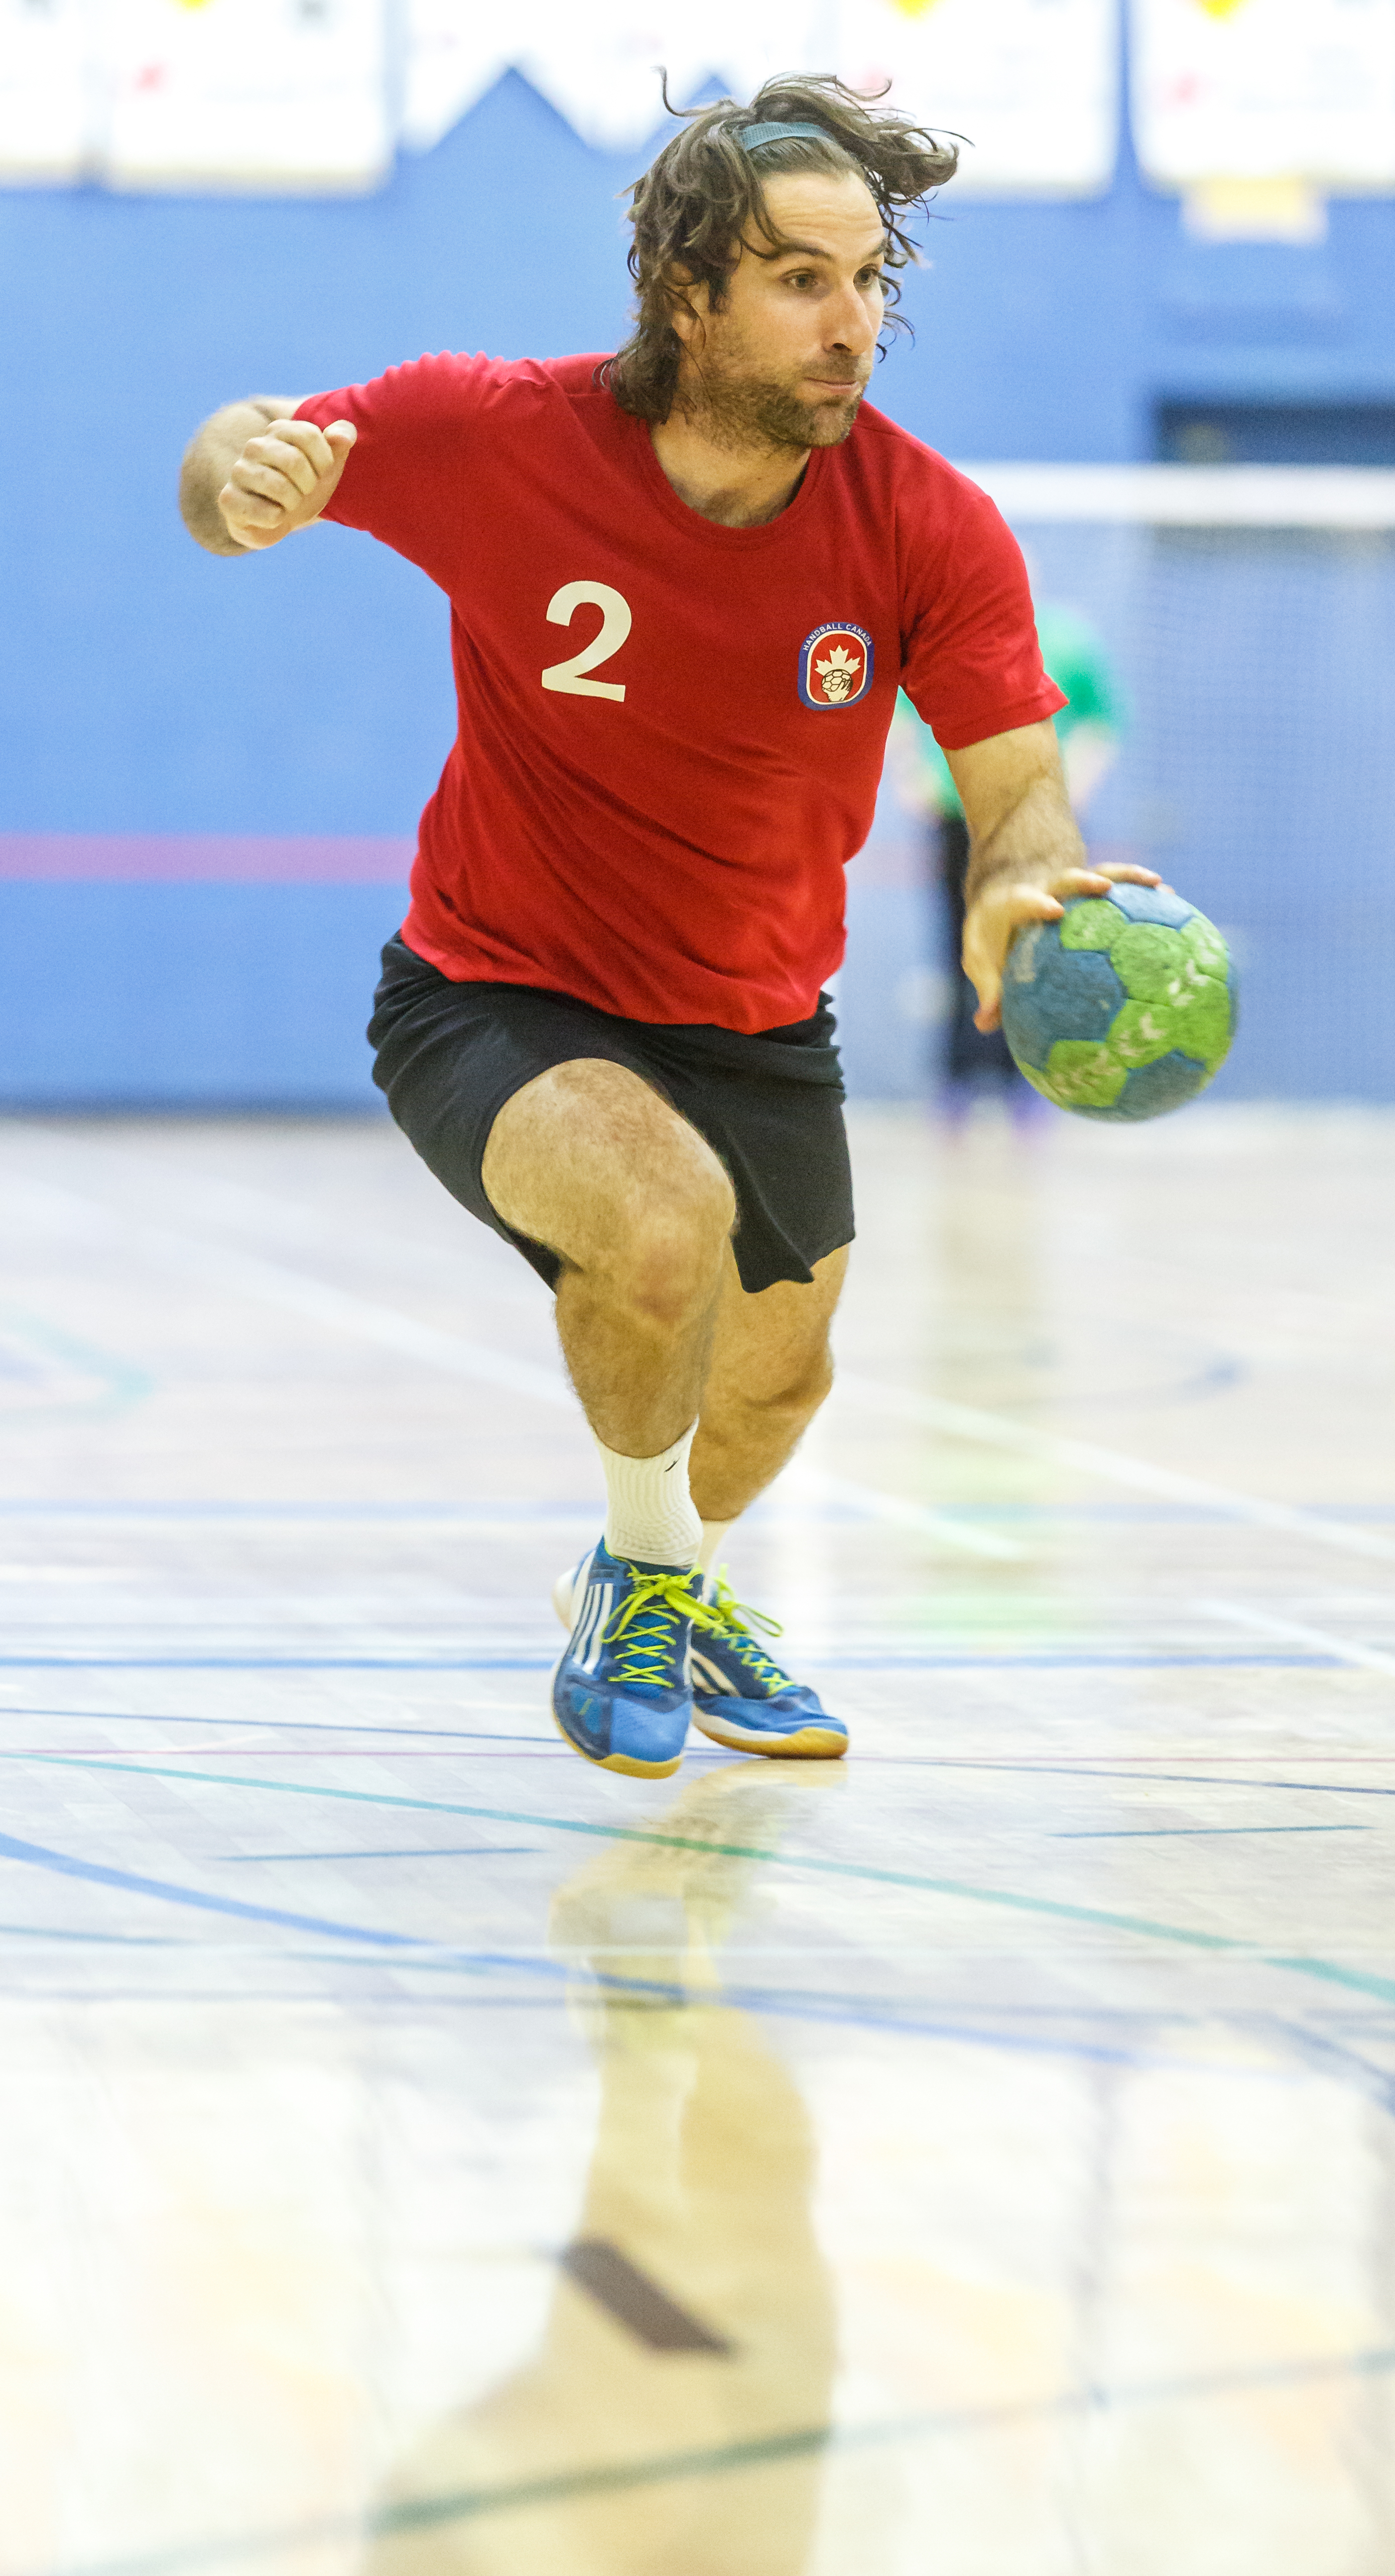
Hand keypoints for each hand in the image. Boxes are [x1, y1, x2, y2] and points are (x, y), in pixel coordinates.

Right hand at [218, 415, 356, 551]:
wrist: (280, 520)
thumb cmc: (304, 486)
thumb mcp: (329, 463)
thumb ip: (341, 439)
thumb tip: (342, 436)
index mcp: (278, 430)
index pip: (310, 435)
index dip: (323, 461)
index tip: (319, 472)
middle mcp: (255, 446)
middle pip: (294, 460)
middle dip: (308, 485)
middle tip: (302, 491)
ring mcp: (239, 472)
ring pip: (280, 487)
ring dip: (294, 503)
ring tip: (287, 503)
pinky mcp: (229, 499)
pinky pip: (267, 513)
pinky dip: (278, 520)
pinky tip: (272, 515)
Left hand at [964, 862, 1162, 1031]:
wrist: (1005, 897)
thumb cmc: (992, 937)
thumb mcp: (982, 960)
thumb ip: (990, 989)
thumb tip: (985, 1025)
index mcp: (1016, 904)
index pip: (1025, 899)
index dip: (1037, 902)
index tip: (1052, 909)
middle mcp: (1046, 888)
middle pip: (1067, 878)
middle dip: (1084, 881)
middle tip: (1105, 888)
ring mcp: (1072, 885)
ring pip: (1101, 873)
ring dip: (1127, 878)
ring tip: (1159, 885)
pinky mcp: (1091, 886)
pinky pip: (1120, 884)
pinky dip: (1143, 890)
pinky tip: (1173, 900)